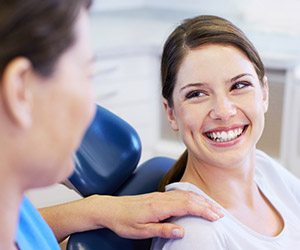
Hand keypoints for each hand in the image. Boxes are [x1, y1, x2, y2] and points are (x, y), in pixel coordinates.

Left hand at [90, 190, 222, 238]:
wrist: (110, 208)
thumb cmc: (124, 221)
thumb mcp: (141, 230)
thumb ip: (162, 229)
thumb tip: (183, 231)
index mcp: (159, 206)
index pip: (187, 206)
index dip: (203, 210)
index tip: (216, 216)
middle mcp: (161, 198)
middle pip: (189, 198)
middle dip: (206, 205)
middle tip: (220, 213)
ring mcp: (160, 195)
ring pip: (184, 194)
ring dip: (200, 199)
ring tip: (212, 206)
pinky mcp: (157, 196)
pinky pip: (178, 193)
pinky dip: (190, 196)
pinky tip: (194, 199)